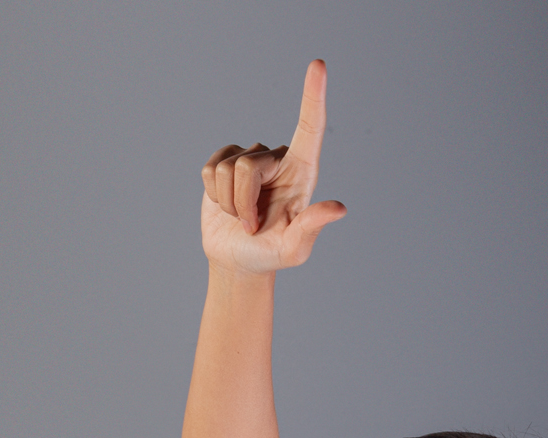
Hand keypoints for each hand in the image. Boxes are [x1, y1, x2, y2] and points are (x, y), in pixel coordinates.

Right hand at [200, 60, 344, 273]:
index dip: (313, 96)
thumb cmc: (269, 256)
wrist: (238, 262)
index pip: (310, 128)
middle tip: (251, 226)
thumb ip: (312, 227)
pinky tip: (225, 206)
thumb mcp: (294, 250)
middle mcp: (278, 159)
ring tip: (240, 218)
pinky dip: (213, 196)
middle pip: (249, 166)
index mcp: (302, 172)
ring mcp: (250, 159)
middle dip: (242, 203)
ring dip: (228, 203)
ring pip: (226, 169)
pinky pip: (209, 170)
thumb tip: (338, 209)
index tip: (318, 66)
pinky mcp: (224, 162)